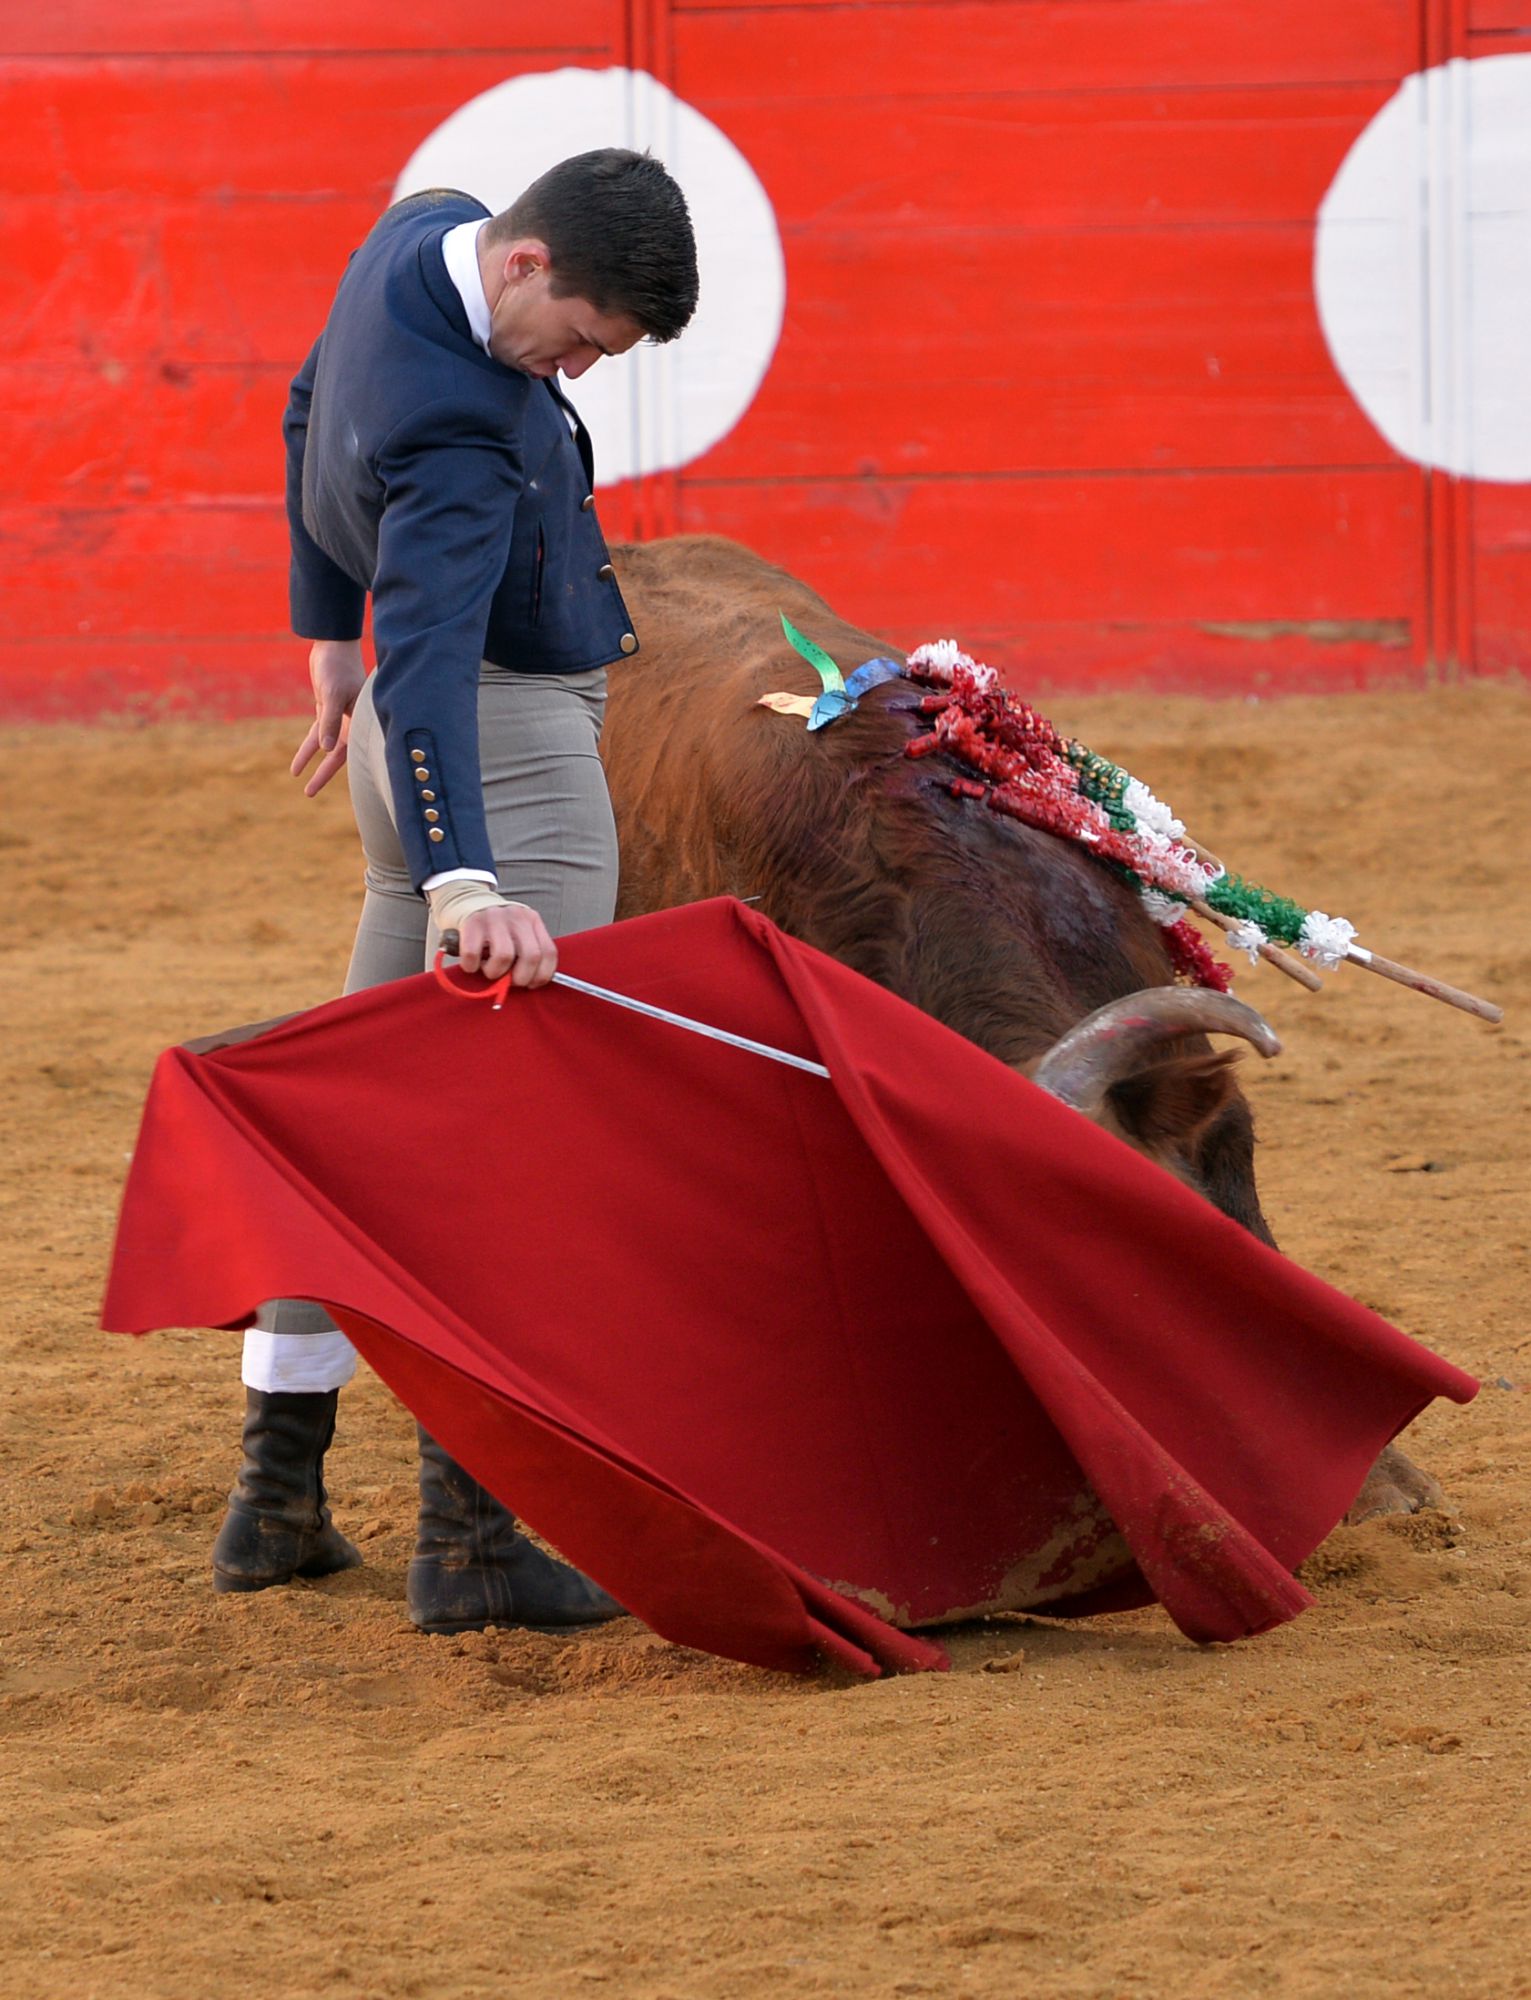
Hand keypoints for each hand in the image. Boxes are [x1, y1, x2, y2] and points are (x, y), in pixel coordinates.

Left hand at [291, 639, 366, 796]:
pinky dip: (310, 745)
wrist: (333, 644)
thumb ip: (330, 721)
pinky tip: (301, 760)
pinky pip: (319, 732)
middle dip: (323, 773)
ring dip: (314, 761)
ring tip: (301, 781)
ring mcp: (340, 716)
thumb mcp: (333, 694)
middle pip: (338, 754)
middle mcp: (353, 722)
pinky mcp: (329, 708)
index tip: (328, 786)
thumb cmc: (338, 666)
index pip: (351, 753)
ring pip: (327, 745)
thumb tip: (325, 749)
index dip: (339, 770)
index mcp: (361, 721)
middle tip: (309, 793)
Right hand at [455, 901, 558, 987]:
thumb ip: (526, 953)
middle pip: (531, 956)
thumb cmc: (495, 928)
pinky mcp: (472, 923)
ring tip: (489, 969)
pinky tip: (472, 964)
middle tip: (508, 981)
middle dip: (520, 978)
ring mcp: (495, 918)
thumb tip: (530, 983)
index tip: (531, 984)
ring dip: (495, 972)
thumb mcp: (517, 934)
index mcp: (532, 921)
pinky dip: (472, 966)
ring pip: (504, 956)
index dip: (542, 975)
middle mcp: (517, 917)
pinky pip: (473, 954)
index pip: (549, 952)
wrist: (467, 901)